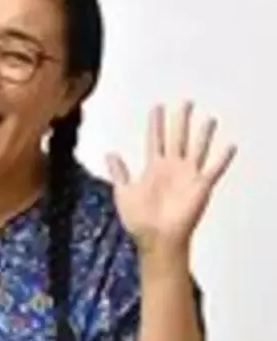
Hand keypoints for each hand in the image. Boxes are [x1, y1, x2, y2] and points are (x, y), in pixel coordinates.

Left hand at [105, 102, 236, 253]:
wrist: (155, 238)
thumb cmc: (139, 219)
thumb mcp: (123, 192)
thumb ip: (118, 172)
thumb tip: (110, 153)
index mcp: (153, 168)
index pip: (155, 140)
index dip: (155, 124)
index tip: (156, 107)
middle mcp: (171, 168)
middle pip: (177, 138)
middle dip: (180, 120)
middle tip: (185, 102)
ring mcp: (187, 176)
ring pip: (197, 149)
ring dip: (202, 134)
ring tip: (208, 119)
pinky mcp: (200, 186)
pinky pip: (214, 170)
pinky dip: (222, 158)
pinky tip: (229, 145)